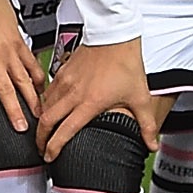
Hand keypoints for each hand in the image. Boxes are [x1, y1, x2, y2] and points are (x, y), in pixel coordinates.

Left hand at [0, 0, 42, 133]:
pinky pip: (32, 63)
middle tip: (22, 130)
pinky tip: (43, 88)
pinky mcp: (20, 42)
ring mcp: (9, 50)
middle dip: (14, 112)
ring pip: (23, 80)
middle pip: (6, 91)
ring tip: (39, 115)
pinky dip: (38, 76)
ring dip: (31, 99)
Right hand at [35, 38, 155, 161]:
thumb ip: (146, 125)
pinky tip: (50, 108)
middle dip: (40, 138)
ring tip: (44, 132)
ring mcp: (64, 81)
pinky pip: (48, 92)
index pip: (64, 131)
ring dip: (41, 121)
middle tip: (41, 149)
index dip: (54, 147)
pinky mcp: (61, 71)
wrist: (114, 34)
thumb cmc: (125, 63)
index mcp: (89, 103)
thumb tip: (152, 145)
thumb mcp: (139, 97)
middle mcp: (72, 94)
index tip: (50, 157)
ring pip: (44, 106)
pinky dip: (45, 104)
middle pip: (46, 121)